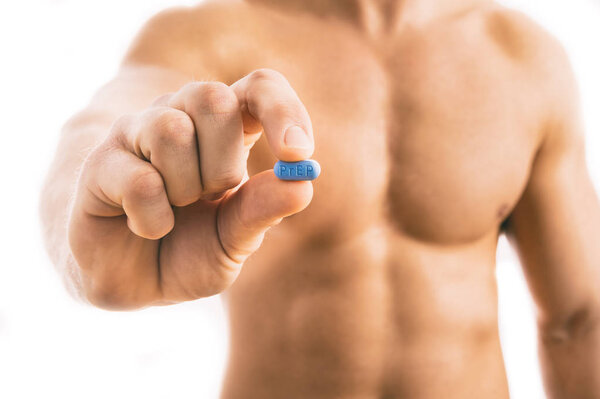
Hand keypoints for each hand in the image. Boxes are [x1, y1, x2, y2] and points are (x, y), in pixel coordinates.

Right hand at [67, 69, 314, 308]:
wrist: (133, 279)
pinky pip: (141, 182)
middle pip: (213, 97)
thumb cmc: (189, 250)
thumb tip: (302, 184)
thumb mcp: (234, 238)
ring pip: (171, 130)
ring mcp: (136, 133)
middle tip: (211, 195)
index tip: (298, 153)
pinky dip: (155, 221)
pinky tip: (148, 228)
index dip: (282, 111)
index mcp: (224, 129)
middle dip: (223, 163)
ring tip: (176, 210)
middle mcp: (180, 117)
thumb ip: (263, 210)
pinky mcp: (101, 162)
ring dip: (185, 189)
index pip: (259, 87)